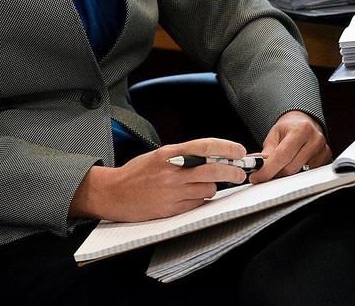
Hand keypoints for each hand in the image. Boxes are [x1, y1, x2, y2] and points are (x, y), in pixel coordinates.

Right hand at [69, 137, 248, 221]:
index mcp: (170, 154)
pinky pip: (197, 204)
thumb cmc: (136, 173)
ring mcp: (173, 192)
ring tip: (202, 185)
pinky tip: (190, 196)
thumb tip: (211, 156)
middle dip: (232, 172)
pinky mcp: (172, 209)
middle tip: (240, 173)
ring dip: (211, 187)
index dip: (227, 148)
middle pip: (213, 170)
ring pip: (208, 189)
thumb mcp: (159, 156)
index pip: (206, 146)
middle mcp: (173, 171)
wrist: (114, 193)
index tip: (239, 151)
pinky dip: (199, 200)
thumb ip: (183, 155)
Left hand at [247, 110, 330, 183]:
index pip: (282, 156)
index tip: (257, 177)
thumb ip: (267, 150)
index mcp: (301, 130)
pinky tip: (295, 162)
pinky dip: (297, 172)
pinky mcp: (326, 160)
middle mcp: (315, 140)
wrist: (305, 121)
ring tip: (283, 162)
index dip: (268, 169)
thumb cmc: (290, 127)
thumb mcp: (275, 133)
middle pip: (291, 168)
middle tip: (266, 170)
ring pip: (298, 174)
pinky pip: (307, 174)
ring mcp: (323, 151)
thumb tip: (258, 166)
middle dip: (275, 172)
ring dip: (286, 173)